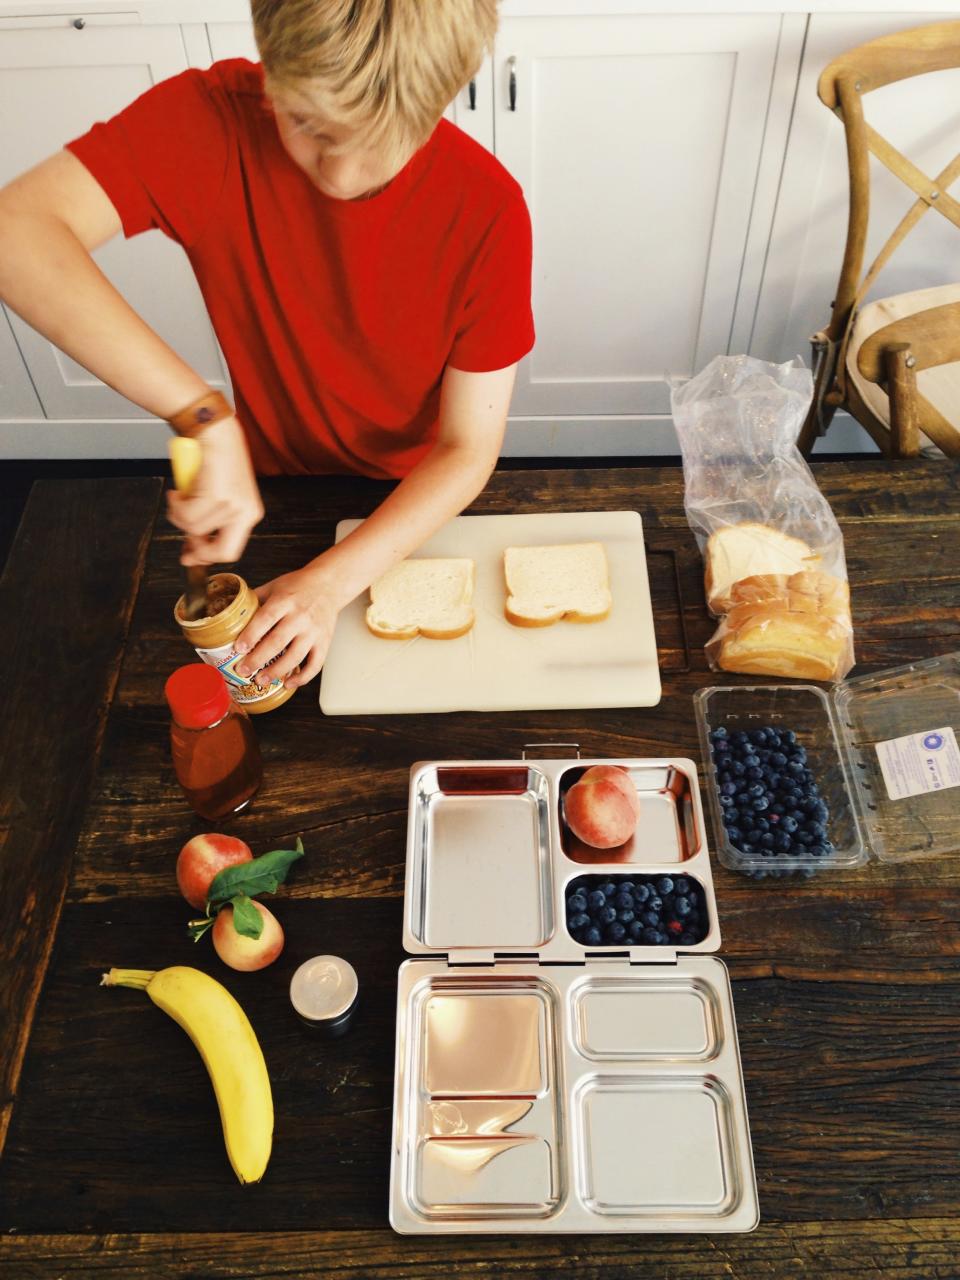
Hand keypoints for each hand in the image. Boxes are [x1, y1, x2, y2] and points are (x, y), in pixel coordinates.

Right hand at [166, 416, 263, 564]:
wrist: (212, 430)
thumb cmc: (213, 460)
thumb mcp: (218, 497)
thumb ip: (210, 523)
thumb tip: (192, 553)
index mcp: (250, 514)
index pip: (231, 551)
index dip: (207, 556)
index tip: (189, 554)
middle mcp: (246, 512)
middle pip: (222, 552)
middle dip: (198, 551)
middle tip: (183, 545)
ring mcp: (233, 505)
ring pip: (195, 529)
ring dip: (179, 515)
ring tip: (179, 497)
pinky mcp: (216, 496)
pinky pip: (185, 515)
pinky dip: (175, 505)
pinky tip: (177, 491)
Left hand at [234, 565, 340, 688]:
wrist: (330, 584)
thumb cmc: (299, 586)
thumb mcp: (274, 586)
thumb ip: (255, 600)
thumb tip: (231, 615)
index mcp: (285, 600)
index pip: (266, 619)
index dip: (251, 635)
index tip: (238, 649)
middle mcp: (300, 616)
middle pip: (277, 641)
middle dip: (258, 659)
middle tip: (243, 671)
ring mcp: (314, 631)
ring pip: (295, 656)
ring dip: (277, 671)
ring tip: (261, 680)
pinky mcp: (324, 642)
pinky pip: (315, 664)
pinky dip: (302, 677)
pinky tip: (289, 683)